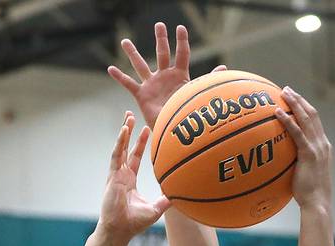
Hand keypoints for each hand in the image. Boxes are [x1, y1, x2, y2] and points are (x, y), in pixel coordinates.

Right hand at [97, 113, 170, 241]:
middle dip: (130, 132)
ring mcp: (116, 174)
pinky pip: (116, 156)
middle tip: (133, 116)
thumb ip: (165, 201)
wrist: (120, 230)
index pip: (136, 157)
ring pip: (120, 148)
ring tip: (128, 117)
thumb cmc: (134, 223)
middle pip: (126, 148)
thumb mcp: (155, 209)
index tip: (147, 130)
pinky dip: (120, 142)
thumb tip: (181, 196)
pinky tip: (124, 130)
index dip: (141, 144)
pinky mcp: (113, 176)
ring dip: (124, 132)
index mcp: (130, 180)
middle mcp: (122, 174)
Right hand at [107, 23, 225, 128]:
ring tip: (124, 41)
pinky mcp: (142, 95)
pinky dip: (119, 77)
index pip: (182, 54)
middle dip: (161, 39)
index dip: (182, 41)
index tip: (181, 27)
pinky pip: (128, 84)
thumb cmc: (189, 114)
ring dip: (132, 53)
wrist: (177, 132)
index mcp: (180, 76)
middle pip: (162, 53)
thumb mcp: (199, 93)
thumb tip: (225, 69)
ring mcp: (153, 85)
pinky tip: (110, 69)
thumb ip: (210, 80)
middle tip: (159, 25)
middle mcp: (165, 77)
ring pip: (140, 65)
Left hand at [275, 87, 331, 209]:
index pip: (315, 122)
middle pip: (312, 115)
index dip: (305, 108)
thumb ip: (297, 165)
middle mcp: (323, 144)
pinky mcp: (309, 154)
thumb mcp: (304, 176)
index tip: (294, 100)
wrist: (318, 204)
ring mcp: (318, 148)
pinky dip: (287, 120)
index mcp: (323, 147)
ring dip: (294, 103)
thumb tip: (281, 162)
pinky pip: (297, 132)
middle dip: (299, 100)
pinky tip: (277, 112)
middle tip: (286, 89)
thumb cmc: (308, 195)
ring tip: (283, 92)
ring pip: (306, 118)